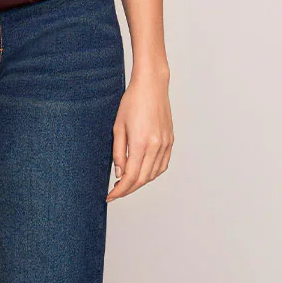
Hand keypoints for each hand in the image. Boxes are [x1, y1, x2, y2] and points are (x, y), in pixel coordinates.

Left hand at [107, 67, 172, 200]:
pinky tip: (142, 173)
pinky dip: (152, 173)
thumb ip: (118, 152)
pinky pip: (162, 165)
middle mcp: (156, 146)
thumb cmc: (132, 102)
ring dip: (140, 183)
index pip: (131, 177)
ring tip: (127, 184)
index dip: (120, 190)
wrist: (152, 86)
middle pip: (143, 179)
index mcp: (141, 143)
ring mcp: (165, 144)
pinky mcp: (170, 140)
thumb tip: (120, 174)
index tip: (111, 196)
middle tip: (116, 193)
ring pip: (154, 174)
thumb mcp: (118, 127)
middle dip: (128, 190)